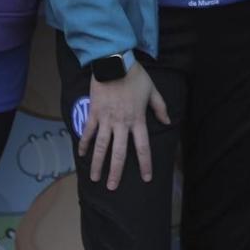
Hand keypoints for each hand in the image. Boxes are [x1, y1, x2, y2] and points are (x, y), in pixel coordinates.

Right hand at [79, 62, 169, 189]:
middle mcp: (122, 124)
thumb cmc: (135, 76)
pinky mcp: (94, 113)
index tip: (145, 178)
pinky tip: (81, 155)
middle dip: (116, 171)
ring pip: (101, 146)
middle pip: (119, 153)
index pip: (143, 147)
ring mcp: (106, 119)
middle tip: (112, 187)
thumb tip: (168, 121)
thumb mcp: (152, 90)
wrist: (114, 62)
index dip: (145, 164)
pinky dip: (84, 143)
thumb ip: (160, 107)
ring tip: (94, 178)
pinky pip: (88, 132)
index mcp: (137, 120)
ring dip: (97, 163)